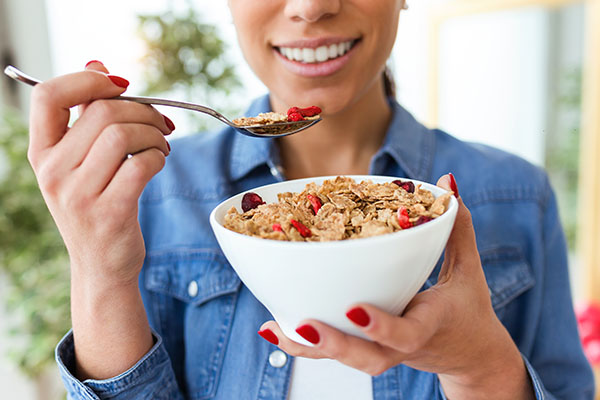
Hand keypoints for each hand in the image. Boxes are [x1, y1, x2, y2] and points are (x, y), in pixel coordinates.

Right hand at [28, 61, 171, 286]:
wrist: (101, 265)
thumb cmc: (95, 204)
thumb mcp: (79, 162)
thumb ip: (85, 115)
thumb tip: (98, 63)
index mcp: (42, 153)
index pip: (48, 95)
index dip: (87, 79)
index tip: (119, 86)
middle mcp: (53, 172)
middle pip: (102, 112)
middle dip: (142, 109)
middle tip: (161, 122)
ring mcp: (79, 195)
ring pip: (123, 135)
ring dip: (154, 133)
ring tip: (162, 143)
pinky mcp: (110, 212)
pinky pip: (142, 164)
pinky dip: (159, 156)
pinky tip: (159, 162)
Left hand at [258, 174, 534, 398]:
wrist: (468, 355)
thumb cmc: (467, 308)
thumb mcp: (469, 268)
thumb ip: (457, 226)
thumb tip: (446, 181)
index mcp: (429, 324)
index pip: (407, 333)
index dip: (382, 326)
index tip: (354, 309)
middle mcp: (402, 346)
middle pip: (368, 357)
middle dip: (335, 344)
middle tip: (306, 324)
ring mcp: (383, 353)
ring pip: (344, 361)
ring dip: (308, 348)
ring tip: (273, 328)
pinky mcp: (367, 351)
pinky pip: (333, 355)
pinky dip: (301, 346)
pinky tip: (273, 329)